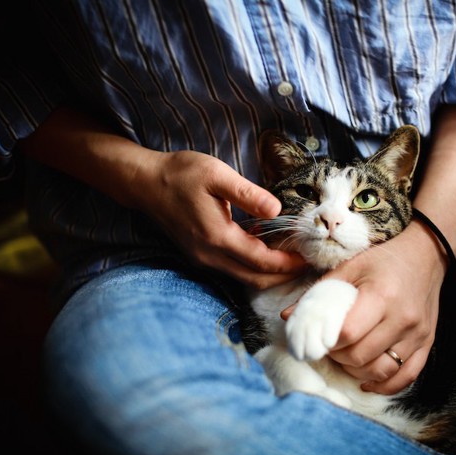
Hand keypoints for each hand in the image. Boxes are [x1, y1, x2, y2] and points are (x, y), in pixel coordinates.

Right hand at [133, 150, 305, 288]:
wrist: (146, 183)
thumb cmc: (181, 174)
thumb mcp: (217, 175)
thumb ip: (248, 195)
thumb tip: (276, 210)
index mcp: (218, 237)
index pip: (262, 262)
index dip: (288, 263)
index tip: (309, 257)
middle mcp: (210, 255)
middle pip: (255, 278)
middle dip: (283, 275)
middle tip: (307, 264)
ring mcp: (203, 258)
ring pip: (244, 277)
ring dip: (269, 272)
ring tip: (292, 258)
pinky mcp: (200, 255)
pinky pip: (232, 269)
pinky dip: (253, 266)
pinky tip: (266, 250)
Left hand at [303, 221, 446, 393]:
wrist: (425, 256)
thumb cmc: (383, 261)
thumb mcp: (349, 268)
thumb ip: (319, 294)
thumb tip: (287, 318)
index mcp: (381, 296)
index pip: (348, 334)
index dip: (328, 342)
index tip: (319, 337)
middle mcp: (402, 318)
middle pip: (361, 356)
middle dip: (339, 357)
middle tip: (331, 346)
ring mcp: (417, 334)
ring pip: (382, 371)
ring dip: (357, 371)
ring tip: (347, 358)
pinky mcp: (427, 343)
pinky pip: (407, 377)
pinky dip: (384, 385)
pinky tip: (367, 381)